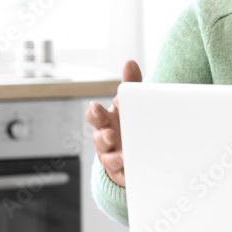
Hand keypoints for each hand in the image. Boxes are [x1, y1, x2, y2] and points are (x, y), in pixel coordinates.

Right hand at [85, 60, 141, 186]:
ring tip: (122, 152)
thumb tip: (129, 61)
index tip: (97, 108)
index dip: (94, 113)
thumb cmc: (130, 122)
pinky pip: (120, 170)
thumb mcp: (130, 104)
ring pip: (107, 156)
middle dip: (102, 135)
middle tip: (109, 133)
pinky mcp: (121, 170)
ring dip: (113, 154)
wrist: (137, 150)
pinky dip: (124, 167)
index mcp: (108, 120)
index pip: (95, 116)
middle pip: (100, 137)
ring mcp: (112, 155)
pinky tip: (130, 163)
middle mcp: (107, 138)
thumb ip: (130, 84)